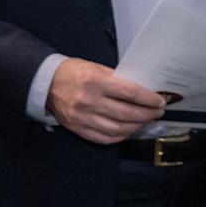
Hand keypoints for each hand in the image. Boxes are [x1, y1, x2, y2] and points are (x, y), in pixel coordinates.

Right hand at [47, 58, 168, 144]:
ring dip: (136, 127)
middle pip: (127, 113)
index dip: (148, 99)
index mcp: (96, 82)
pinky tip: (129, 131)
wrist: (45, 83)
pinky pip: (104, 138)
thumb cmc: (74, 72)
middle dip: (147, 115)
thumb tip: (142, 91)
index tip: (160, 101)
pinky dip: (120, 137)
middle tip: (157, 113)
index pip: (130, 93)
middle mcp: (90, 101)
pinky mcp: (78, 129)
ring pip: (118, 129)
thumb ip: (117, 80)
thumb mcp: (96, 68)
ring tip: (145, 122)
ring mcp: (83, 118)